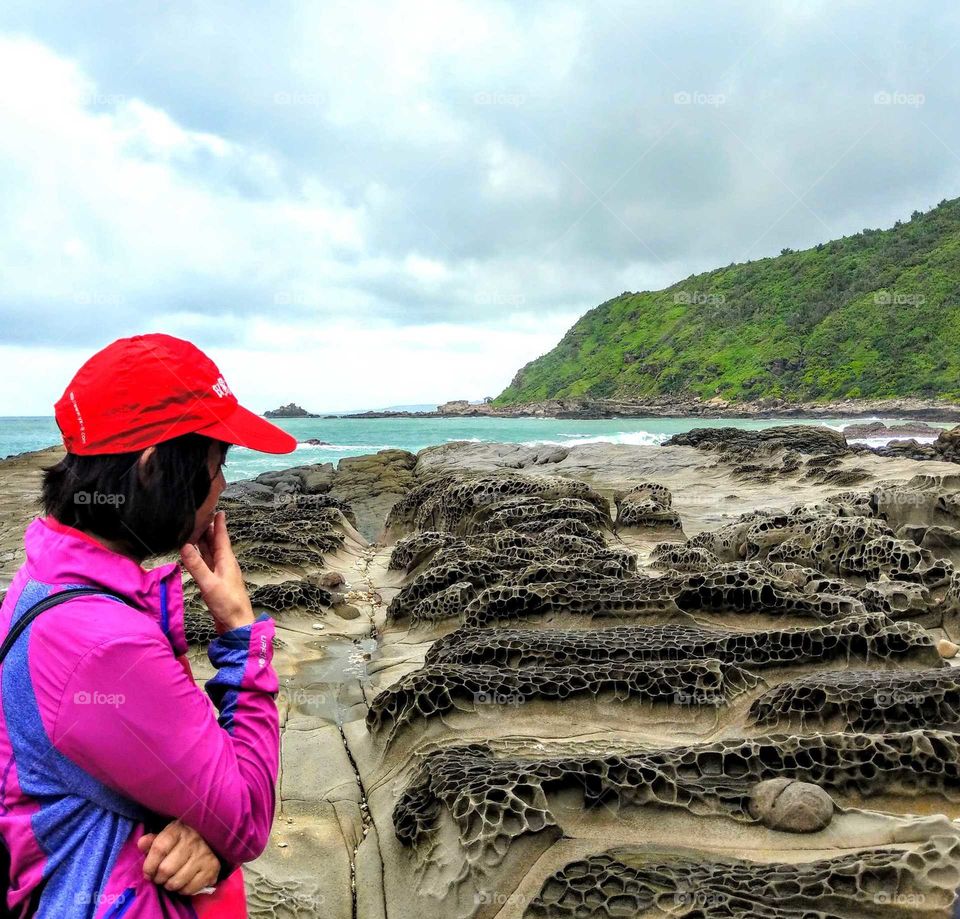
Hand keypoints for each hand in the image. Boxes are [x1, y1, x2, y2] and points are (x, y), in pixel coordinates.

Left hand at [138, 820, 220, 894]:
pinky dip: (182, 890)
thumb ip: (153, 841)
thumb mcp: (167, 836)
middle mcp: (193, 840)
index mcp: (179, 830)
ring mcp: (204, 854)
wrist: (210, 841)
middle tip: (160, 877)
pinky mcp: (212, 868)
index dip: (149, 865)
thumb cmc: (181, 840)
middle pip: (166, 869)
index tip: (148, 872)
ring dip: (169, 885)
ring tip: (170, 879)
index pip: (159, 849)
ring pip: (176, 882)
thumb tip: (141, 843)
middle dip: (158, 878)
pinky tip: (183, 881)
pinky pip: (189, 889)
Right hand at [180, 510, 254, 633]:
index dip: (219, 524)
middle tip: (202, 516)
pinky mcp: (216, 583)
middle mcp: (225, 564)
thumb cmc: (227, 604)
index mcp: (227, 561)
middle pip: (216, 543)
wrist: (236, 625)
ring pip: (211, 554)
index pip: (222, 538)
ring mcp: (221, 574)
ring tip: (196, 531)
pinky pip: (208, 565)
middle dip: (210, 530)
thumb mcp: (209, 583)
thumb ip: (197, 565)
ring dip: (205, 543)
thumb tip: (185, 545)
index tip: (218, 510)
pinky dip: (201, 557)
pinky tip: (195, 555)